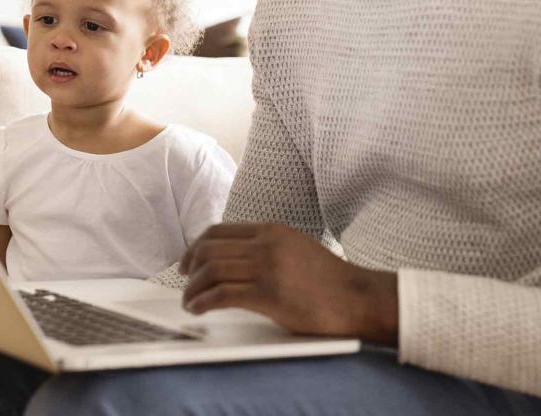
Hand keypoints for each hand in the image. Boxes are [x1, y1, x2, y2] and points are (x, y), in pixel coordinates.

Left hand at [179, 223, 398, 345]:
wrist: (357, 297)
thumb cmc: (329, 279)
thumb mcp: (295, 247)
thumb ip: (267, 247)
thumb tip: (237, 259)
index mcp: (270, 230)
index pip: (220, 230)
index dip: (197, 246)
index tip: (187, 261)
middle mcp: (265, 244)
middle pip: (210, 248)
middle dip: (189, 265)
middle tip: (183, 281)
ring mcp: (266, 268)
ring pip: (212, 269)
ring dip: (193, 287)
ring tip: (189, 301)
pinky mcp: (269, 295)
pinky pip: (223, 294)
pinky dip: (203, 301)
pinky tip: (198, 309)